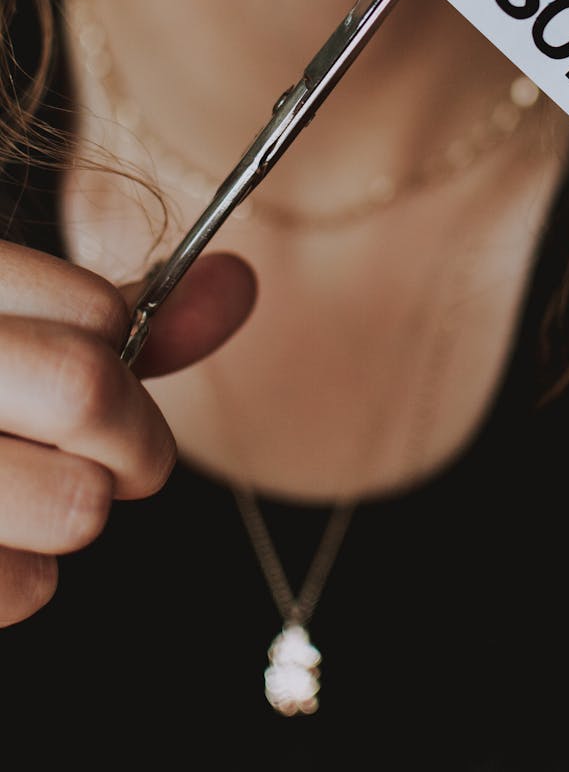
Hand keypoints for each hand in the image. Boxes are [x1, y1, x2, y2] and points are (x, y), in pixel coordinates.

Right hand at [0, 243, 255, 626]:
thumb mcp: (14, 328)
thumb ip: (126, 315)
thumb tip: (241, 285)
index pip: (99, 310)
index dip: (119, 348)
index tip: (90, 361)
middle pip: (89, 391)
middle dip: (131, 435)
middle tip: (106, 450)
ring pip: (75, 502)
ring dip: (74, 508)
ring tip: (26, 491)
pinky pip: (22, 587)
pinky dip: (23, 576)